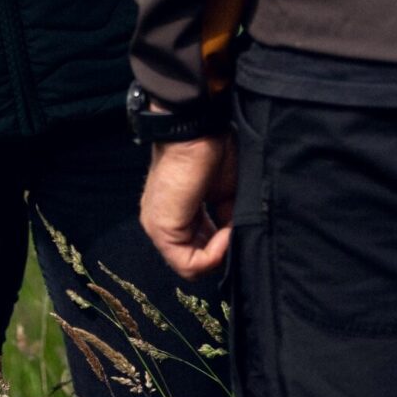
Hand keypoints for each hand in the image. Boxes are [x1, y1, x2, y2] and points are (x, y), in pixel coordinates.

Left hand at [142, 132, 235, 278]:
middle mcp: (162, 224)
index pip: (199, 249)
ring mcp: (158, 228)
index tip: (238, 226)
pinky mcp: (162, 229)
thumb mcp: (227, 194)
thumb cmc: (213, 153)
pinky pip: (189, 263)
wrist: (197, 130)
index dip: (223, 246)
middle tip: (238, 229)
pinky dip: (213, 254)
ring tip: (232, 227)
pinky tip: (226, 231)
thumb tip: (238, 243)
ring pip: (191, 266)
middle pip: (195, 260)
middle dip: (222, 251)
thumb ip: (228, 220)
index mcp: (176, 214)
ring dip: (219, 252)